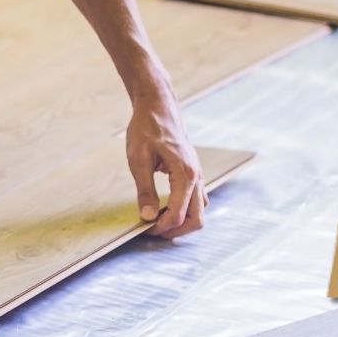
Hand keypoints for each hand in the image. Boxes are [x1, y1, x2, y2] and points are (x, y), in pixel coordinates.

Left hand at [126, 82, 205, 238]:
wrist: (158, 105)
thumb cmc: (147, 128)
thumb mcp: (138, 159)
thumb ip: (144, 190)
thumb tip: (148, 216)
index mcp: (185, 175)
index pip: (178, 214)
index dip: (160, 227)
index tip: (143, 228)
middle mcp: (197, 177)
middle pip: (196, 219)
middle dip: (175, 230)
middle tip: (152, 230)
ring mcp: (198, 175)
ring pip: (199, 211)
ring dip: (181, 221)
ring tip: (157, 219)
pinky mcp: (193, 172)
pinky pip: (196, 199)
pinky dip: (184, 209)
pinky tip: (164, 206)